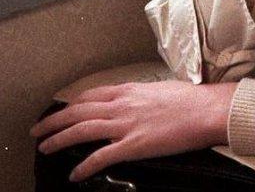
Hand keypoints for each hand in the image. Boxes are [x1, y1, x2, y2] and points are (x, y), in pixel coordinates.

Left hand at [31, 80, 236, 182]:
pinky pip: (102, 156)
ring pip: (82, 129)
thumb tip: (135, 102)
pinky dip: (85, 166)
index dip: (71, 104)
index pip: (91, 95)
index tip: (60, 110)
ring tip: (45, 148)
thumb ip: (141, 96)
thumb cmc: (190, 99)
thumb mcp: (160, 89)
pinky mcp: (134, 144)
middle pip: (79, 110)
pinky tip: (75, 174)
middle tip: (38, 130)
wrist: (206, 109)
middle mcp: (123, 104)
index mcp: (130, 90)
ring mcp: (127, 124)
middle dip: (54, 121)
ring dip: (59, 139)